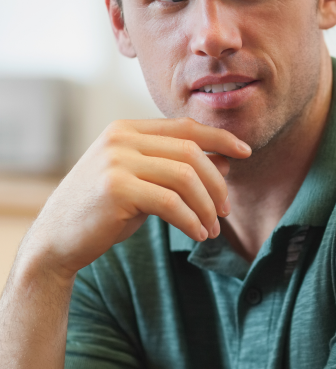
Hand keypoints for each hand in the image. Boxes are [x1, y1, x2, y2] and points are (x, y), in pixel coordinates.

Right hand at [20, 117, 250, 279]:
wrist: (56, 240)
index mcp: (128, 129)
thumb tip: (227, 161)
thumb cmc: (105, 210)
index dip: (220, 138)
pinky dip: (192, 219)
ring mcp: (117, 160)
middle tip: (226, 209)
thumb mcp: (145, 181)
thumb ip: (178, 167)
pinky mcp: (116, 188)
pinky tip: (199, 234)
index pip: (186, 127)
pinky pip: (171, 202)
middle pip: (191, 152)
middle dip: (217, 181)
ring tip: (214, 228)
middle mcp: (122, 138)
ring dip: (207, 205)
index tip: (246, 152)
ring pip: (185, 177)